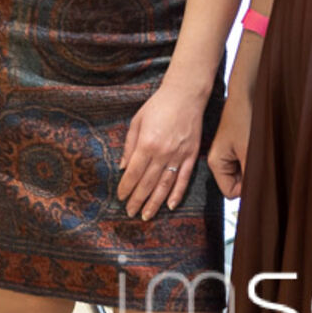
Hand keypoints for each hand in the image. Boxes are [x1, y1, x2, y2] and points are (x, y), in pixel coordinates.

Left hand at [117, 80, 205, 218]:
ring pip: (165, 185)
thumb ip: (129, 146)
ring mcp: (178, 156)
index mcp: (147, 144)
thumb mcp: (136, 122)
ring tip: (146, 215)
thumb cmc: (157, 106)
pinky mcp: (191, 156)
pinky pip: (183, 179)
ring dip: (154, 202)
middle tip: (130, 213)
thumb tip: (123, 167)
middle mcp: (163, 153)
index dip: (126, 187)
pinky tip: (169, 205)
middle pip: (148, 183)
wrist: (185, 96)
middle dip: (137, 200)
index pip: (134, 173)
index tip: (120, 198)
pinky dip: (176, 194)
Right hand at [208, 91, 252, 199]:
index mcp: (215, 163)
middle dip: (248, 178)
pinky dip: (252, 161)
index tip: (254, 172)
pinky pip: (244, 165)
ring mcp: (226, 156)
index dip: (245, 188)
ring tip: (256, 152)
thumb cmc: (244, 120)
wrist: (246, 97)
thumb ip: (249, 177)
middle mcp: (218, 161)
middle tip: (257, 161)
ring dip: (252, 168)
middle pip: (235, 185)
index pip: (230, 192)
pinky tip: (256, 149)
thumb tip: (255, 196)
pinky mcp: (234, 150)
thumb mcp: (249, 153)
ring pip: (242, 176)